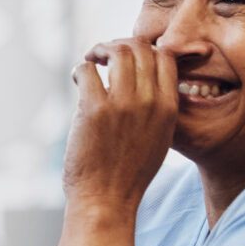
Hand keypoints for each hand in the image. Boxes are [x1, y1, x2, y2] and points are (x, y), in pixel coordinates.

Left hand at [64, 39, 179, 214]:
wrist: (107, 201)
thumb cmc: (129, 173)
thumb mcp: (159, 138)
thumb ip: (156, 107)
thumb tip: (141, 79)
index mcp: (168, 108)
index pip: (165, 57)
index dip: (145, 48)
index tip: (128, 56)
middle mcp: (149, 102)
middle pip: (140, 49)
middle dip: (119, 44)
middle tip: (104, 54)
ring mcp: (122, 105)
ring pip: (116, 52)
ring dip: (100, 49)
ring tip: (91, 59)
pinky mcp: (94, 110)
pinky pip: (87, 71)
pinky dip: (79, 69)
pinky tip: (77, 78)